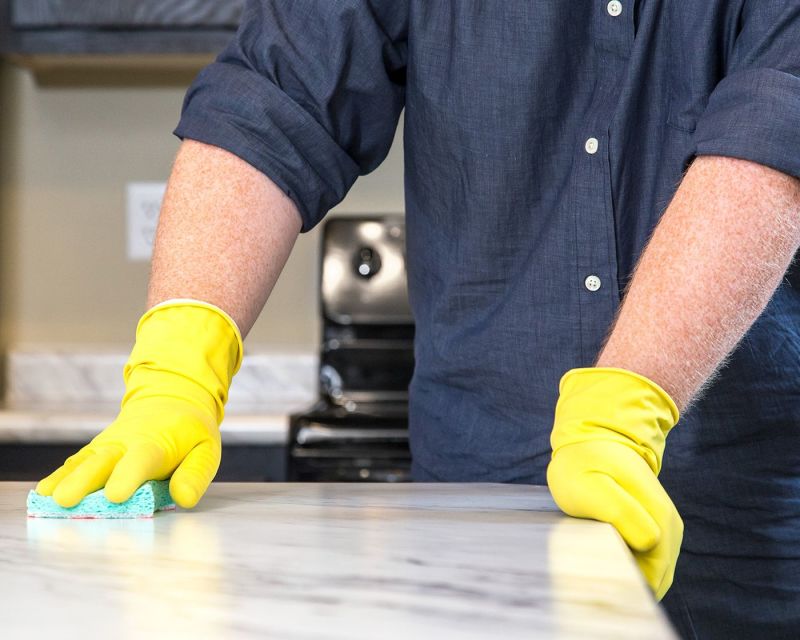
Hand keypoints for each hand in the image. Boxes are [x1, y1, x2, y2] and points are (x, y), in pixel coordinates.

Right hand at [35, 301, 241, 508]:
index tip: (116, 495)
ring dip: (65, 479)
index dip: (128, 477)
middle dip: (83, 481)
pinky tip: (43, 492)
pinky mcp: (95, 451)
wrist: (171, 400)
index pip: (140, 460)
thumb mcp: (205, 450)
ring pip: (84, 462)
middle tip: (65, 500)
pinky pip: (76, 462)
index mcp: (156, 444)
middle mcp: (125, 444)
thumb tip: (185, 499)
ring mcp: (106, 446)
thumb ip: (195, 475)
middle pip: (102, 462)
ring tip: (47, 498)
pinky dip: (60, 475)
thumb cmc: (190, 432)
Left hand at [546, 367, 681, 599]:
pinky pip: (648, 564)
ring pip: (654, 574)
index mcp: (659, 518)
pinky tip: (606, 562)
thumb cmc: (585, 464)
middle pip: (656, 579)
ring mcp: (665, 529)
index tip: (597, 581)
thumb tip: (651, 544)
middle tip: (592, 578)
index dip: (626, 585)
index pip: (653, 575)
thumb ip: (621, 513)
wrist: (594, 440)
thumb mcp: (591, 485)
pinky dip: (630, 570)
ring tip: (597, 568)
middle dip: (628, 587)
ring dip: (629, 578)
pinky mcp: (655, 531)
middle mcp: (670, 527)